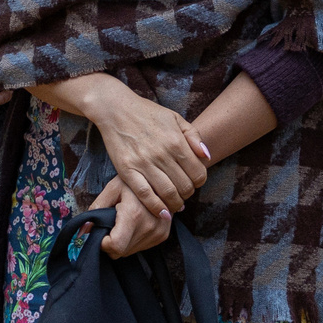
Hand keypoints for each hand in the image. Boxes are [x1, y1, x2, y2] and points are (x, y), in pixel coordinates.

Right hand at [80, 78, 210, 223]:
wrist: (116, 109)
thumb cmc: (147, 113)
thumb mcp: (175, 118)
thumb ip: (194, 136)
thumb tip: (207, 157)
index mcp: (176, 142)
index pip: (198, 174)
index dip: (200, 182)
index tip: (194, 182)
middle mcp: (162, 154)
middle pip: (185, 187)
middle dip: (188, 194)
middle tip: (184, 193)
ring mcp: (144, 163)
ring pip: (167, 194)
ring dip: (175, 204)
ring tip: (175, 203)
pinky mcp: (127, 170)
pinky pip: (145, 195)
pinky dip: (156, 207)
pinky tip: (162, 212)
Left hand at [90, 176, 173, 258]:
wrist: (160, 179)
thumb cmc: (132, 180)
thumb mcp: (112, 189)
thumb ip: (96, 209)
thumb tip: (83, 230)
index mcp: (134, 215)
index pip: (115, 246)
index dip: (103, 243)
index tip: (100, 232)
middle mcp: (149, 227)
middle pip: (121, 252)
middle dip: (110, 243)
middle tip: (110, 225)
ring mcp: (158, 232)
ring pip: (129, 252)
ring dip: (122, 242)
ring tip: (123, 222)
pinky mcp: (163, 235)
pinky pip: (140, 247)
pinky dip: (132, 240)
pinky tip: (134, 224)